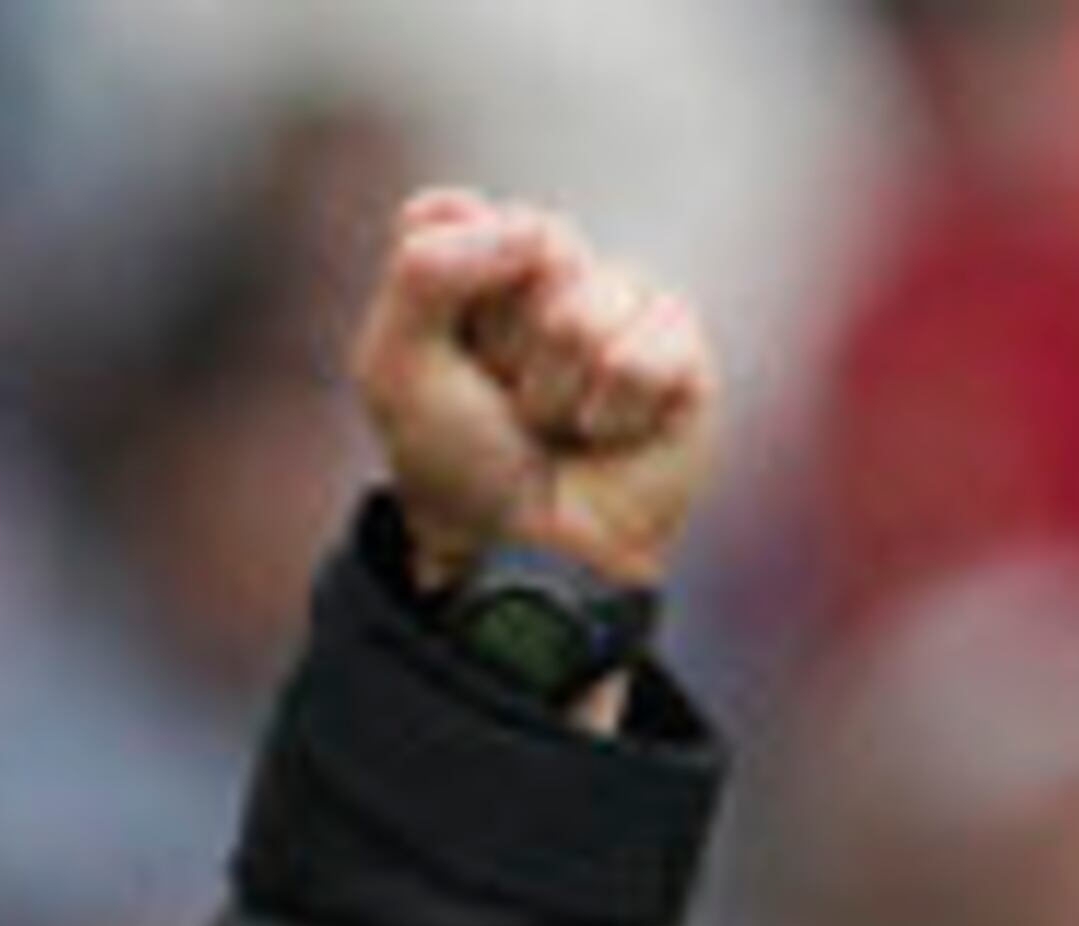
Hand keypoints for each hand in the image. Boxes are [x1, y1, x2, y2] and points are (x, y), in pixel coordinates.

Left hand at [351, 190, 719, 603]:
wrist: (523, 557)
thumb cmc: (459, 469)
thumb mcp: (395, 370)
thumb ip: (422, 269)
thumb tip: (532, 231)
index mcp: (477, 265)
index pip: (453, 216)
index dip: (445, 288)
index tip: (447, 357)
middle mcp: (552, 273)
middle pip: (532, 238)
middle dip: (506, 335)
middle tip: (508, 399)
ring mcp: (622, 306)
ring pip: (588, 299)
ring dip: (557, 386)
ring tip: (559, 426)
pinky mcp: (683, 352)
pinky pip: (649, 345)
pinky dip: (616, 408)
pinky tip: (610, 436)